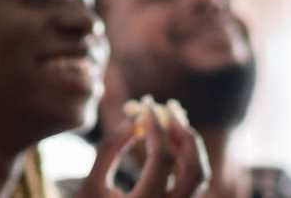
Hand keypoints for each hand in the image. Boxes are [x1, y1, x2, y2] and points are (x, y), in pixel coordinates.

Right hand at [77, 96, 208, 197]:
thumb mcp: (91, 185)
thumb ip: (110, 150)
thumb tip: (135, 121)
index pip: (161, 157)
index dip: (155, 126)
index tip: (144, 104)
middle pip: (193, 166)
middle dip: (182, 131)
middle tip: (166, 107)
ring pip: (199, 174)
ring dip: (189, 143)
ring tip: (170, 118)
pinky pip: (193, 181)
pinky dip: (186, 156)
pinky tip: (170, 139)